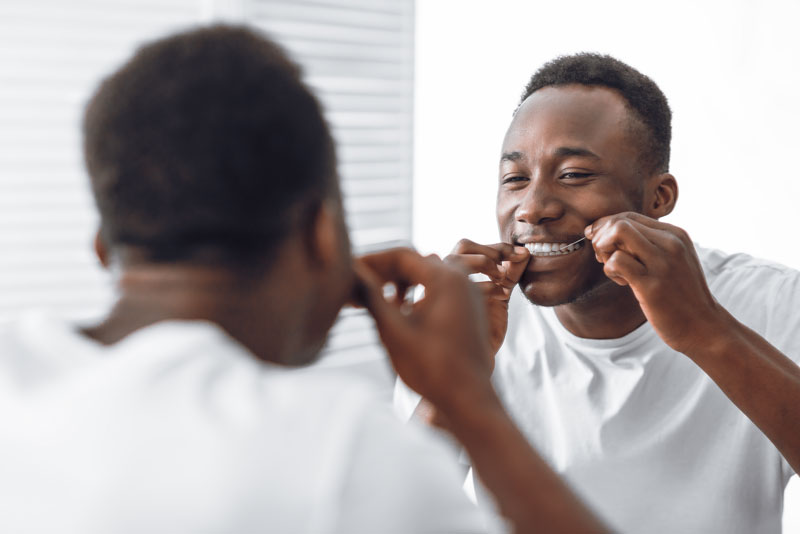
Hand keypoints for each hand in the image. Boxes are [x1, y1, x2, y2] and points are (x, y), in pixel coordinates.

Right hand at [354, 248, 494, 411]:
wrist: (470, 399)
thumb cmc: (433, 368)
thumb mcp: (393, 330)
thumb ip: (371, 296)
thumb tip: (350, 271)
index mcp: (446, 278)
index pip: (401, 255)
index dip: (371, 261)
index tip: (349, 272)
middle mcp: (462, 279)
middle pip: (414, 263)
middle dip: (383, 273)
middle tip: (357, 289)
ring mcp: (468, 294)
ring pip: (426, 276)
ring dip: (399, 284)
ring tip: (375, 302)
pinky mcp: (469, 309)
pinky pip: (439, 290)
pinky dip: (416, 294)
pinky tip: (399, 312)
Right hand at [445, 239, 529, 357]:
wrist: (476, 360)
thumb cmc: (484, 328)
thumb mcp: (501, 294)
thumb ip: (511, 273)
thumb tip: (525, 252)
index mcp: (456, 272)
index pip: (470, 246)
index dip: (496, 247)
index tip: (521, 253)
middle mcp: (446, 278)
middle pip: (462, 246)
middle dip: (489, 250)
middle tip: (510, 262)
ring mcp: (444, 289)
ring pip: (455, 258)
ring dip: (483, 262)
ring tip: (502, 276)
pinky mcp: (446, 305)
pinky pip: (461, 285)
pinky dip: (486, 285)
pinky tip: (501, 295)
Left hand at [586, 212, 724, 354]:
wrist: (703, 327)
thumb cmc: (680, 295)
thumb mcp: (672, 261)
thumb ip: (648, 245)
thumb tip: (607, 232)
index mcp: (675, 234)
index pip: (629, 216)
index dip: (606, 227)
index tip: (600, 243)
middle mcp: (670, 243)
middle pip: (620, 221)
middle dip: (602, 237)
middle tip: (604, 258)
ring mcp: (662, 263)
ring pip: (617, 233)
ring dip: (604, 250)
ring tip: (614, 269)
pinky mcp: (651, 284)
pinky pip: (617, 261)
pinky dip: (610, 269)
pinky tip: (621, 282)